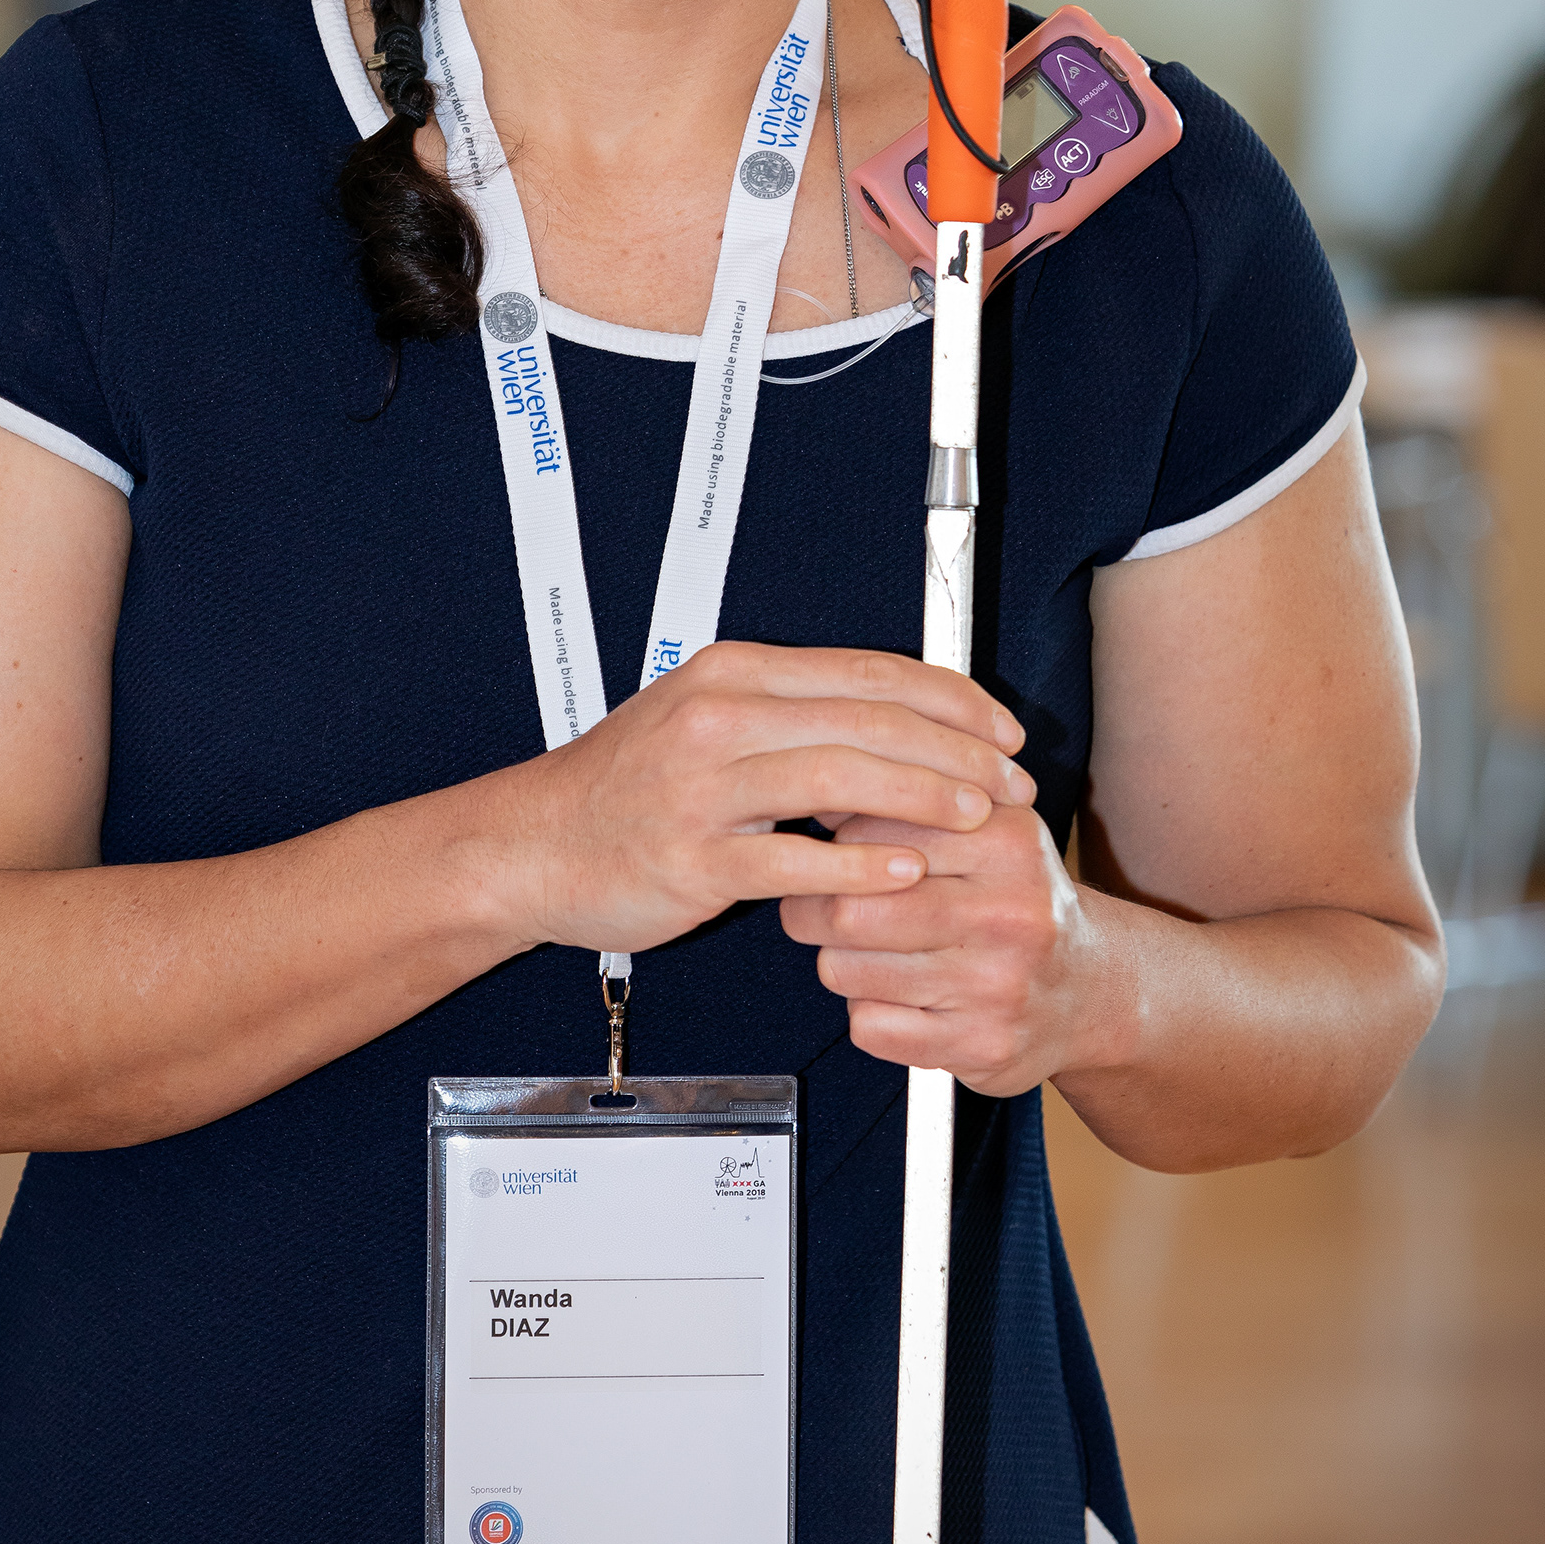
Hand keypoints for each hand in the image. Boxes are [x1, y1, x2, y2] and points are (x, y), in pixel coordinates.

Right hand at [476, 643, 1029, 961]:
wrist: (531, 844)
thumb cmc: (627, 787)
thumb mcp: (709, 720)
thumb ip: (796, 715)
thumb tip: (898, 723)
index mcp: (736, 673)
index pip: (869, 671)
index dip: (951, 700)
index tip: (1002, 730)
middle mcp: (721, 716)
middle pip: (868, 719)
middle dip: (957, 750)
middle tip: (1013, 782)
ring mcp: (704, 788)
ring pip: (839, 776)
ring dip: (924, 796)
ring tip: (980, 817)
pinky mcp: (693, 859)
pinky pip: (793, 861)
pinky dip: (859, 866)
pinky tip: (909, 872)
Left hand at [779, 801, 1118, 1096]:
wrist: (1094, 990)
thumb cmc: (1020, 902)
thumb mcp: (989, 829)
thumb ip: (916, 805)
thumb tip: (822, 800)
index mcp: (1007, 841)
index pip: (868, 835)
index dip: (834, 849)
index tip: (836, 858)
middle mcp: (1009, 912)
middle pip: (848, 910)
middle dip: (813, 911)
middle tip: (817, 910)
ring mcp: (997, 986)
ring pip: (847, 972)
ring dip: (841, 965)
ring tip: (870, 954)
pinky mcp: (982, 1046)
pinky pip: (871, 1028)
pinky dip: (869, 1014)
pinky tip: (901, 1000)